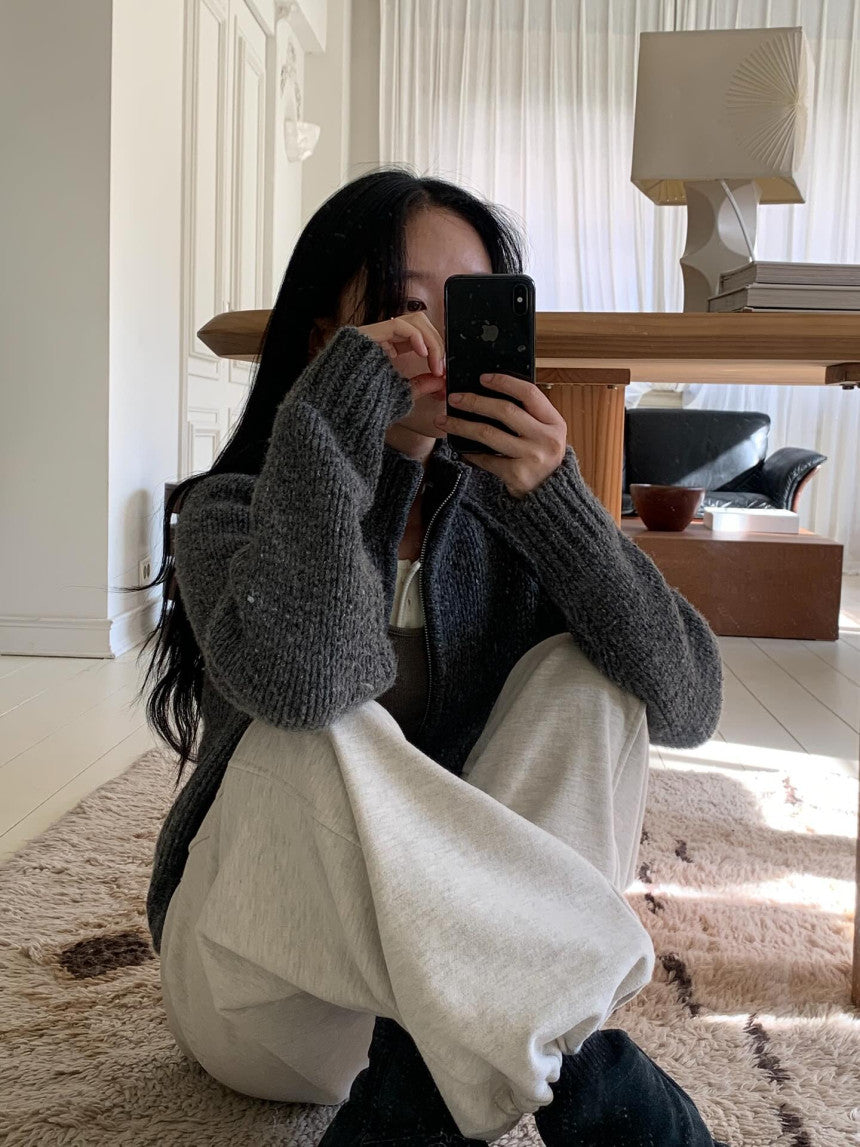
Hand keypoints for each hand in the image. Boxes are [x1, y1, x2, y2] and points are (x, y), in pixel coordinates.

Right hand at [357, 313, 445, 402]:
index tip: (443, 372)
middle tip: (442, 367)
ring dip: (431, 341)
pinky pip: (399, 325)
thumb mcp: (399, 395)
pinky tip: (424, 353)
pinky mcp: (367, 334)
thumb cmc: (361, 406)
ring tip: (436, 363)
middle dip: (437, 344)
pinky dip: (416, 336)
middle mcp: (383, 338)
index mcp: (388, 349)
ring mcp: (374, 334)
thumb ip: (419, 386)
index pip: (420, 338)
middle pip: (420, 325)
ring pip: (414, 321)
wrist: (336, 410)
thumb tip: (440, 381)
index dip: (436, 351)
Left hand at [434, 373, 567, 498]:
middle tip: (454, 398)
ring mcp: (532, 457)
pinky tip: (460, 448)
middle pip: (505, 411)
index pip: (529, 393)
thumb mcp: (545, 433)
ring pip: (488, 434)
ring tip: (443, 420)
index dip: (505, 382)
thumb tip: (490, 393)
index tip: (482, 378)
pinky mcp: (517, 474)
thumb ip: (528, 415)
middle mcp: (546, 438)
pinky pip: (486, 458)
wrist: (549, 493)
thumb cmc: (542, 457)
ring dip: (461, 425)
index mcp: (555, 422)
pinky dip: (470, 452)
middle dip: (475, 402)